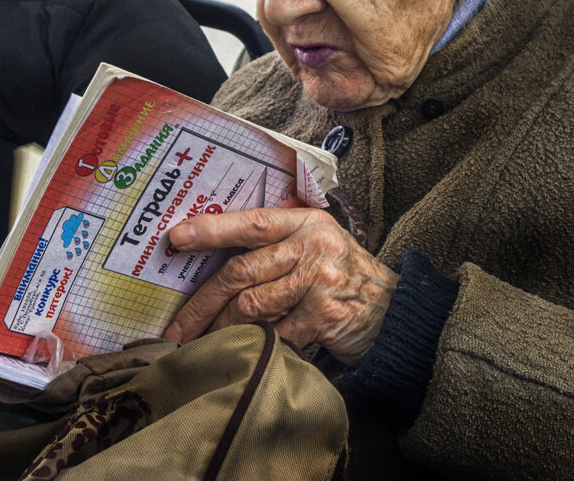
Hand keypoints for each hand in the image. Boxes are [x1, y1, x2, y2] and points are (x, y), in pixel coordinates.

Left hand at [163, 200, 397, 364]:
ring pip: (252, 306)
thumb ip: (279, 245)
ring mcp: (321, 280)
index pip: (251, 223)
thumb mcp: (319, 247)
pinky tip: (245, 352)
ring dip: (222, 329)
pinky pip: (276, 334)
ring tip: (205, 342)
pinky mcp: (325, 315)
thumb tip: (215, 259)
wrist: (397, 314)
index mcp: (307, 222)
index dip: (211, 230)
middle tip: (177, 325)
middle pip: (242, 270)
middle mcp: (313, 245)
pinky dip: (257, 345)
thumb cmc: (346, 279)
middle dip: (202, 302)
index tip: (176, 238)